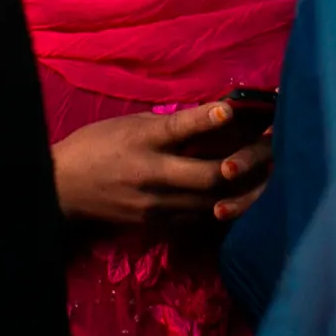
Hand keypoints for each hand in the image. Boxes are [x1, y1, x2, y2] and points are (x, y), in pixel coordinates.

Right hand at [51, 103, 274, 226]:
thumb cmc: (97, 146)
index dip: (207, 118)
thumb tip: (215, 120)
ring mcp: (156, 205)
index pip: (179, 128)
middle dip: (244, 164)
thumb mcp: (129, 125)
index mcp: (142, 141)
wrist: (63, 188)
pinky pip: (199, 218)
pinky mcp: (157, 226)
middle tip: (272, 150)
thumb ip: (169, 126)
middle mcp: (151, 174)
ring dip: (242, 190)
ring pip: (212, 202)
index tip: (231, 110)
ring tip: (268, 175)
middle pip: (209, 175)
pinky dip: (221, 207)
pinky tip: (240, 198)